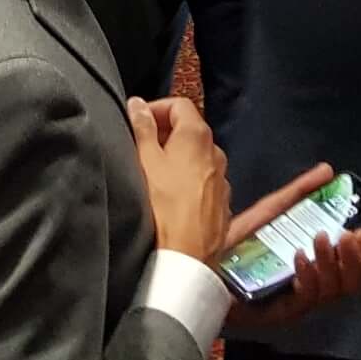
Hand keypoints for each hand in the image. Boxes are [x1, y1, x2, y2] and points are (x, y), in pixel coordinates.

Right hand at [125, 95, 230, 263]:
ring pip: (198, 157)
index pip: (179, 104)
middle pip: (190, 130)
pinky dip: (190, 180)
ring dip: (179, 158)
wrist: (186, 255)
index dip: (156, 108)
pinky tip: (173, 196)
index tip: (138, 122)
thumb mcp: (145, 160)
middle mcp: (216, 152)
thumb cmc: (164, 206)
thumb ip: (142, 127)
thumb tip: (137, 104)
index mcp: (197, 135)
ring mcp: (222, 178)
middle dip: (165, 134)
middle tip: (142, 148)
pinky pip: (205, 181)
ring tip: (156, 175)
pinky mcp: (222, 202)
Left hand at [216, 163, 360, 330]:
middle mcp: (307, 289)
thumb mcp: (271, 213)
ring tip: (321, 238)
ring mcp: (292, 303)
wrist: (196, 265)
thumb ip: (298, 193)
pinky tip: (300, 257)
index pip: (351, 269)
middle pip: (348, 285)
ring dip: (331, 264)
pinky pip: (301, 303)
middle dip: (354, 261)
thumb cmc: (235, 243)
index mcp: (313, 268)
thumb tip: (327, 170)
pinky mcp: (274, 313)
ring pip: (329, 294)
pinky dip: (307, 278)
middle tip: (347, 236)